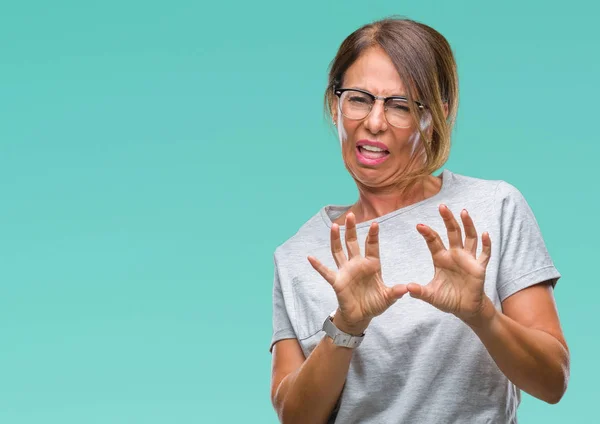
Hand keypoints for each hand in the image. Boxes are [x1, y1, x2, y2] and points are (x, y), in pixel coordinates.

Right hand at [307, 212, 407, 333]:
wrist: (361, 316)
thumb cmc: (374, 304)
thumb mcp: (387, 298)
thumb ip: (395, 292)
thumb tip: (405, 289)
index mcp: (371, 265)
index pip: (371, 246)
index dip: (373, 235)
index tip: (375, 223)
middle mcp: (357, 264)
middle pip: (352, 243)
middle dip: (352, 229)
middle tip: (351, 215)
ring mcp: (345, 271)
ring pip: (339, 251)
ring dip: (336, 239)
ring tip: (334, 227)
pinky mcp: (337, 281)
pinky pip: (325, 272)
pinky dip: (318, 265)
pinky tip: (310, 258)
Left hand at [406, 205, 491, 322]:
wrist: (465, 308)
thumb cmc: (448, 299)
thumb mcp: (432, 296)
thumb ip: (420, 292)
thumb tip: (407, 288)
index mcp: (441, 259)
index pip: (434, 241)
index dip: (428, 233)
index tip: (419, 225)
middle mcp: (455, 255)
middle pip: (452, 233)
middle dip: (447, 220)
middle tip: (442, 207)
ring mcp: (468, 259)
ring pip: (469, 238)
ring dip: (468, 225)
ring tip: (464, 212)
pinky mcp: (479, 268)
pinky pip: (484, 254)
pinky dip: (486, 244)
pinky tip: (485, 234)